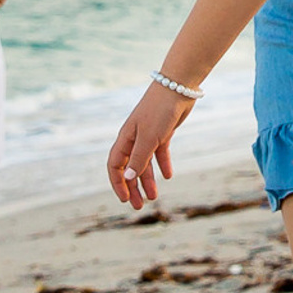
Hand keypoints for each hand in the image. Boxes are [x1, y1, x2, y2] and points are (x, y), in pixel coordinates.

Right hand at [107, 81, 191, 211]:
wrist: (178, 87)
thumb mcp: (149, 138)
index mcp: (125, 139)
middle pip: (130, 168)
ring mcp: (149, 135)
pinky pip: (160, 153)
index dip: (118, 183)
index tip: (125, 199)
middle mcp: (134, 138)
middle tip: (139, 206)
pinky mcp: (163, 132)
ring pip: (145, 163)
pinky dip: (163, 164)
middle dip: (133, 187)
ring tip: (154, 196)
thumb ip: (139, 158)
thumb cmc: (160, 111)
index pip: (115, 165)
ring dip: (148, 180)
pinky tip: (169, 176)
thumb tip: (127, 178)